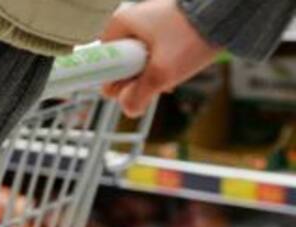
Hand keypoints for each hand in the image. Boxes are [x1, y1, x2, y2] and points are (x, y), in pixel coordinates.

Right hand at [100, 0, 220, 116]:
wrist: (227, 14)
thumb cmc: (191, 35)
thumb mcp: (162, 73)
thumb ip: (139, 95)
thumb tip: (128, 110)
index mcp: (119, 24)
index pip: (103, 62)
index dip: (117, 80)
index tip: (135, 85)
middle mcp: (130, 20)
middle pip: (122, 63)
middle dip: (139, 78)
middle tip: (159, 80)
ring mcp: (149, 22)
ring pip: (141, 60)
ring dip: (155, 74)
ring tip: (173, 73)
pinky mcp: (166, 26)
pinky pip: (156, 53)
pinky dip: (166, 64)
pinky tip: (180, 67)